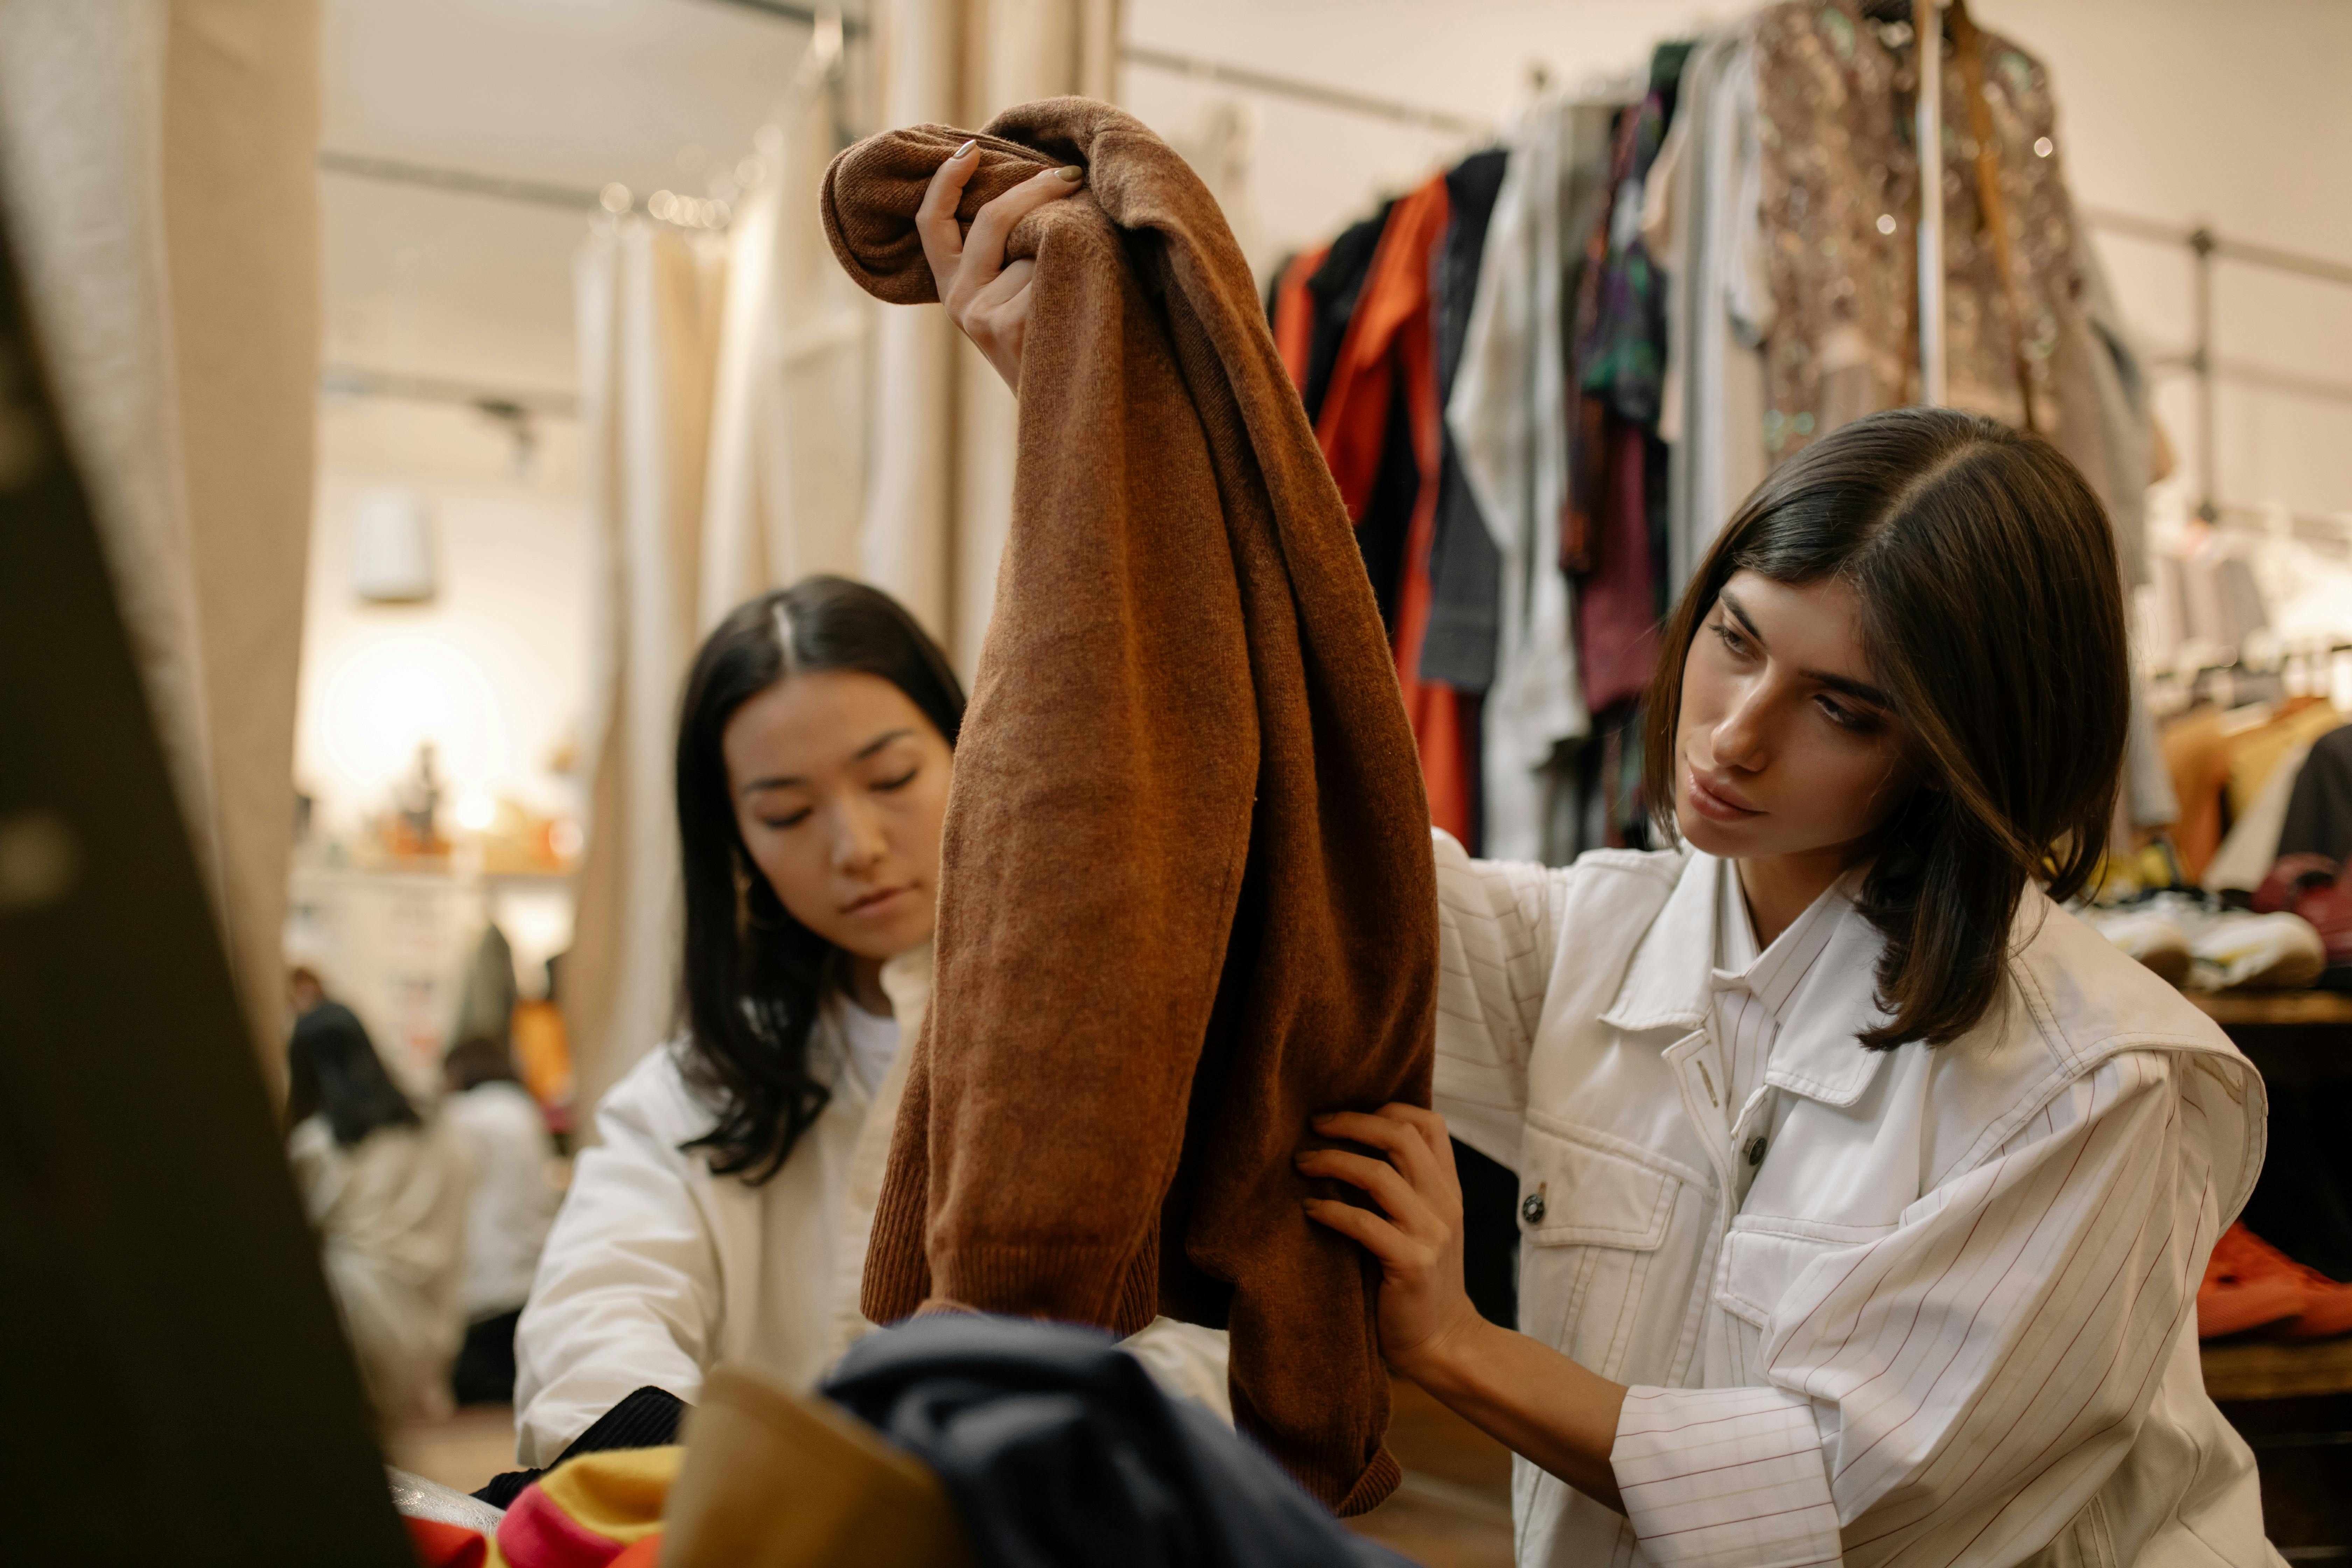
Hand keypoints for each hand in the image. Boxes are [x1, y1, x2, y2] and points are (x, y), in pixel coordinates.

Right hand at [916, 139, 1084, 393]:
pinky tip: (1084, 310)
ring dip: (1069, 253)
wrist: (1067, 414)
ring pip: (1035, 248)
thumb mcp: (1016, 300)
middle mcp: (959, 301)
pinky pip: (1052, 274)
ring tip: (1089, 283)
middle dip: (1036, 189)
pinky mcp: (1010, 325)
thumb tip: (1042, 186)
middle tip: (1070, 175)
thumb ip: (1010, 257)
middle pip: (994, 218)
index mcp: (954, 289)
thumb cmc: (1051, 347)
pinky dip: (1077, 280)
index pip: (932, 223)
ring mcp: (982, 315)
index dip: (946, 181)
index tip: (972, 150)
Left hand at [1299, 1104, 1485, 1383]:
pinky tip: (1308, 1210)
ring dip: (1332, 1161)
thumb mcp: (1425, 1226)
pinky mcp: (1410, 1264)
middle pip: (1400, 1136)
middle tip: (1313, 1125)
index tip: (1345, 1113)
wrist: (1443, 1342)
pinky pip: (1364, 1223)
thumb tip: (1349, 1146)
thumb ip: (1404, 1189)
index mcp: (1448, 1190)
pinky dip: (1331, 1211)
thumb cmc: (1420, 1282)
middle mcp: (1444, 1204)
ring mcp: (1430, 1234)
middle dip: (1351, 1122)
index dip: (1386, 1108)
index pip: (1430, 1124)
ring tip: (1301, 1163)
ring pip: (1379, 1174)